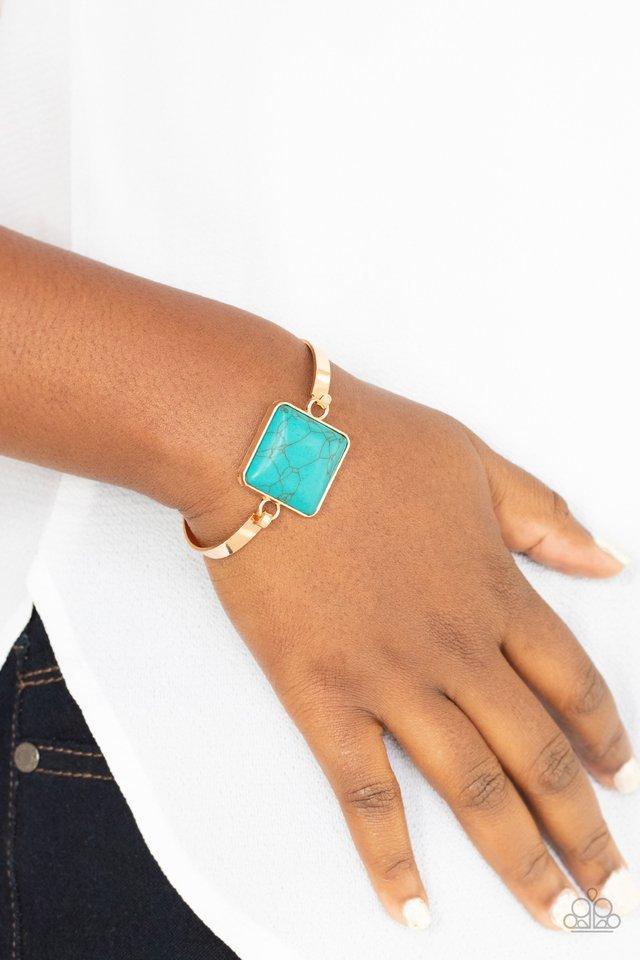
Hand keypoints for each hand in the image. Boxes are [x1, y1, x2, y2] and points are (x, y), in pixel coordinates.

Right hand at [187, 359, 637, 931]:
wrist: (269, 445)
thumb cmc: (368, 443)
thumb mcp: (476, 463)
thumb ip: (544, 517)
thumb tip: (608, 557)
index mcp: (495, 590)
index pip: (573, 684)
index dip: (606, 738)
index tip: (623, 779)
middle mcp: (457, 648)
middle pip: (538, 756)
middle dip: (582, 830)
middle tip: (608, 884)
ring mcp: (391, 679)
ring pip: (473, 790)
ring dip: (520, 860)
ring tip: (555, 912)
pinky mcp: (322, 697)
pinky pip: (365, 794)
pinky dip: (390, 860)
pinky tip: (412, 909)